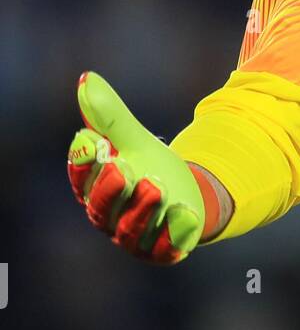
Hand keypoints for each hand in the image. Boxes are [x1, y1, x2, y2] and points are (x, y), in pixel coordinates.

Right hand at [67, 71, 204, 263]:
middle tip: (124, 168)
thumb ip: (110, 115)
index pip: (80, 180)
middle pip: (102, 209)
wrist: (189, 193)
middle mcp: (109, 218)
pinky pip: (166, 247)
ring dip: (143, 209)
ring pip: (132, 229)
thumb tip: (87, 78)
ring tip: (156, 186)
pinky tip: (186, 213)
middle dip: (111, 190)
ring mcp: (136, 238)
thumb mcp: (133, 138)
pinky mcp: (164, 251)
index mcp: (94, 190)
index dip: (82, 163)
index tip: (89, 141)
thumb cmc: (149, 164)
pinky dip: (174, 233)